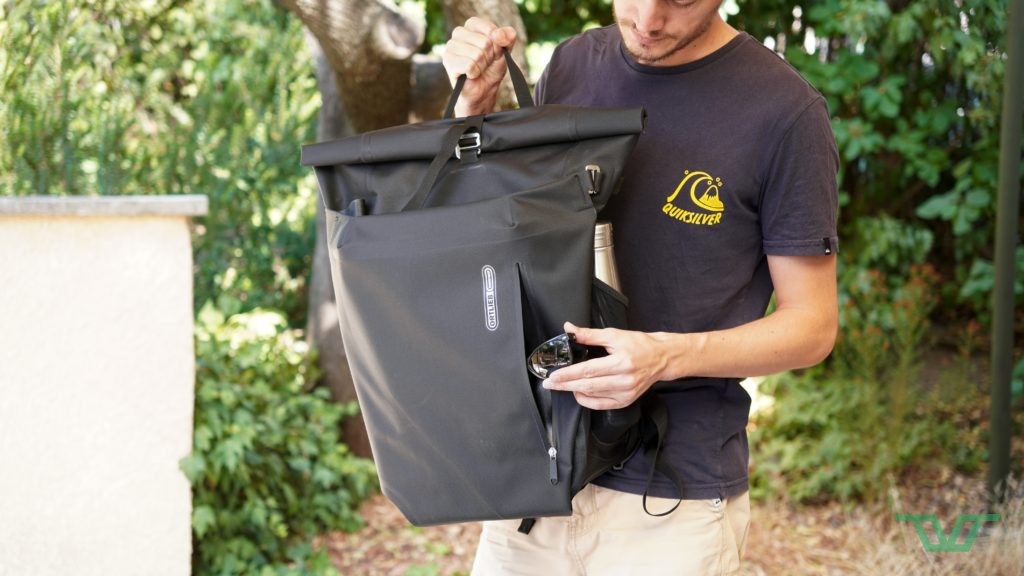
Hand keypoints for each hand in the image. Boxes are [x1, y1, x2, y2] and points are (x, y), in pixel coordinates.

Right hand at [441, 17, 517, 115]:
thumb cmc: (491, 69)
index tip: (494, 52)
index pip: (489, 28)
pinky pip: (469, 65)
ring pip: (477, 54)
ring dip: (482, 66)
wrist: (483, 91)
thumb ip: (507, 38)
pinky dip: (474, 73)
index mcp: (472, 26)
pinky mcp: (447, 61)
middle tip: (485, 63)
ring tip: (478, 69)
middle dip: (490, 57)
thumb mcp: (505, 51)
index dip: (496, 43)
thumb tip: (498, 34)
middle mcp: (459, 33)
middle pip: (485, 42)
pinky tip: (470, 75)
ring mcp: (451, 47)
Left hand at [542, 322, 669, 409]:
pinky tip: (578, 393)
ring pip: (593, 396)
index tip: (553, 376)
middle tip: (549, 383)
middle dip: (565, 385)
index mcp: (622, 362)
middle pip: (588, 385)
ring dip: (574, 391)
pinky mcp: (626, 401)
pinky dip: (587, 400)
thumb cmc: (640, 344)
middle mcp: (624, 380)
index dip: (568, 374)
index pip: (588, 370)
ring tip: (561, 385)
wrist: (661, 358)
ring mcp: (626, 393)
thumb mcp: (614, 335)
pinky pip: (601, 405)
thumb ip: (589, 335)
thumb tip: (569, 329)